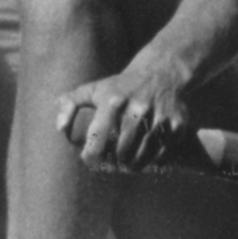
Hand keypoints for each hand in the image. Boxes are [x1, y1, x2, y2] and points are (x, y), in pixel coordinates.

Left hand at [55, 61, 192, 169]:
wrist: (162, 72)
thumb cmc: (120, 86)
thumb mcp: (93, 89)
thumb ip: (70, 105)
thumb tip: (60, 128)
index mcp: (113, 100)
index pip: (98, 135)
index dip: (91, 154)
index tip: (89, 159)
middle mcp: (137, 108)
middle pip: (122, 149)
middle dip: (114, 162)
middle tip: (110, 165)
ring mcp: (159, 116)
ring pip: (143, 154)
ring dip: (133, 165)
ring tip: (126, 166)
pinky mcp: (177, 124)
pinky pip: (163, 153)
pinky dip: (154, 161)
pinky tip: (146, 161)